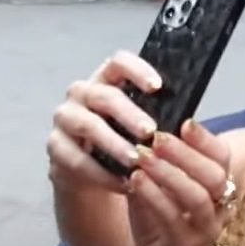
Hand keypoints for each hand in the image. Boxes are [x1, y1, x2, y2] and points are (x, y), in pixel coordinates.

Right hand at [47, 51, 160, 192]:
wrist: (93, 171)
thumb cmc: (126, 138)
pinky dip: (102, 173)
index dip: (137, 70)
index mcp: (107, 79)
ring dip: (114, 144)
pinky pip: (77, 160)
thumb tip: (188, 121)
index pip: (118, 62)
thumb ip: (156, 114)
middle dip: (129, 114)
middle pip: (104, 96)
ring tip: (137, 160)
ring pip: (87, 126)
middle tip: (151, 131)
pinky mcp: (56, 147)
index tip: (157, 86)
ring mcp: (65, 118)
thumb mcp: (141, 123)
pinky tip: (124, 183)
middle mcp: (82, 93)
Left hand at [127, 121, 229, 245]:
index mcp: (217, 189)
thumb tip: (134, 135)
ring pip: (196, 196)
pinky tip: (135, 182)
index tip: (184, 122)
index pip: (222, 158)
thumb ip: (153, 169)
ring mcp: (205, 229)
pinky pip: (173, 218)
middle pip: (214, 175)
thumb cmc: (163, 228)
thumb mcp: (159, 193)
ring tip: (143, 157)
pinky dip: (154, 196)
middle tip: (157, 137)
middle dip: (186, 153)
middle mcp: (218, 208)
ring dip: (169, 173)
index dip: (206, 140)